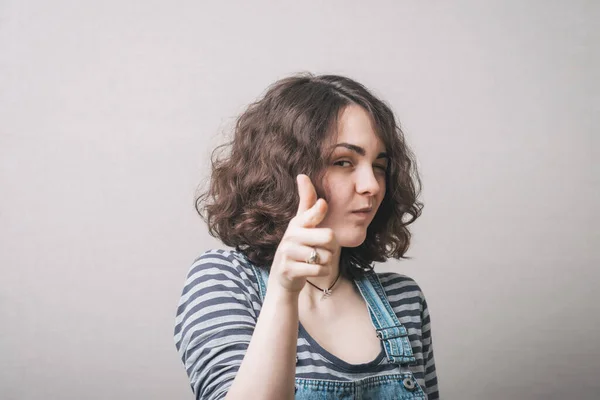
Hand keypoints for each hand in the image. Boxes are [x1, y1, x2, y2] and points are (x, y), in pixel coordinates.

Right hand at [268, 174, 336, 294]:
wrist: (283, 277)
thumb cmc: (298, 247)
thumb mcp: (302, 224)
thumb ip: (307, 202)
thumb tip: (302, 175)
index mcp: (297, 223)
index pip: (311, 213)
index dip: (318, 210)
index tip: (323, 205)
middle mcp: (290, 235)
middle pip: (329, 237)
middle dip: (331, 248)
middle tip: (321, 250)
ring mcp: (287, 253)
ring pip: (326, 256)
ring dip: (326, 262)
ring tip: (314, 261)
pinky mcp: (289, 270)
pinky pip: (319, 270)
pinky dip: (321, 272)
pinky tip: (311, 271)